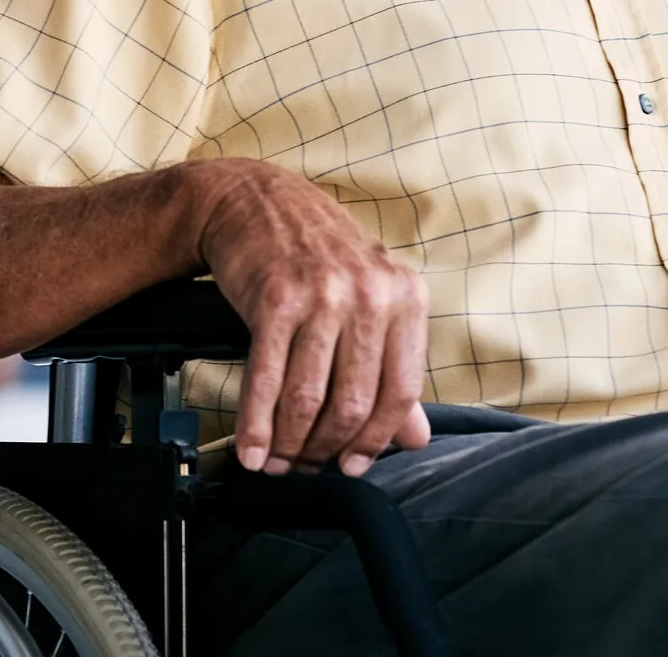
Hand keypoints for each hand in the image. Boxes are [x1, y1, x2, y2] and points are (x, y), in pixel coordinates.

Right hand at [186, 159, 430, 475]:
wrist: (252, 200)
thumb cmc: (314, 251)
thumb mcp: (368, 296)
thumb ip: (394, 366)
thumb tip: (416, 438)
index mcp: (405, 295)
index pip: (401, 391)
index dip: (375, 440)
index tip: (352, 465)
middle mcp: (370, 294)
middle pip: (353, 402)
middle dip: (325, 448)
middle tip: (305, 468)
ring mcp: (322, 294)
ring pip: (309, 397)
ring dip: (289, 443)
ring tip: (276, 463)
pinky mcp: (275, 298)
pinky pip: (267, 378)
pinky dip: (256, 424)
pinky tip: (252, 448)